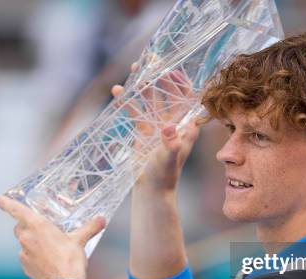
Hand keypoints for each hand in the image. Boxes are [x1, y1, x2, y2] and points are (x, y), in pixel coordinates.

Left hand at [0, 196, 105, 278]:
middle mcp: (27, 237)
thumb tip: (101, 220)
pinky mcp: (25, 266)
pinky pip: (27, 256)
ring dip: (32, 242)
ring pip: (23, 242)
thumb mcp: (80, 240)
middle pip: (19, 226)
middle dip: (27, 225)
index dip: (7, 204)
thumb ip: (90, 227)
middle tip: (42, 227)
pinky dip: (34, 255)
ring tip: (49, 246)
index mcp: (38, 226)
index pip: (17, 210)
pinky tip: (47, 259)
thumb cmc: (70, 260)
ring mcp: (24, 253)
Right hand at [112, 63, 199, 192]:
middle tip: (150, 62)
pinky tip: (118, 91)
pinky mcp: (144, 132)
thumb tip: (168, 127)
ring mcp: (158, 126)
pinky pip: (136, 112)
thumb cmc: (165, 176)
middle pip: (168, 95)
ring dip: (143, 86)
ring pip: (150, 100)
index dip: (181, 83)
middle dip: (160, 78)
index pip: (187, 99)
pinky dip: (127, 102)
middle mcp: (174, 123)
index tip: (171, 70)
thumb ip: (170, 143)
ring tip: (134, 69)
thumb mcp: (168, 158)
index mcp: (186, 127)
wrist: (152, 190)